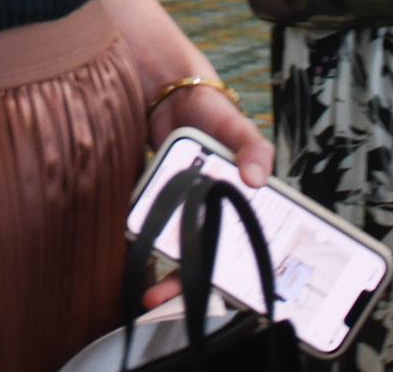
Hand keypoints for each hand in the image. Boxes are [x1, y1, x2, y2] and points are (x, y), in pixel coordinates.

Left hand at [141, 83, 274, 309]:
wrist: (169, 90)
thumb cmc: (212, 111)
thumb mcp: (238, 125)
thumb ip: (253, 147)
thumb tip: (257, 178)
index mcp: (240, 199)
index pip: (244, 244)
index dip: (238, 274)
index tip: (228, 294)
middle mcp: (212, 208)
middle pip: (207, 257)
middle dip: (191, 284)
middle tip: (170, 301)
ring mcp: (183, 205)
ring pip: (178, 248)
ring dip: (166, 275)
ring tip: (150, 295)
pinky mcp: (157, 197)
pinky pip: (153, 225)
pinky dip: (146, 243)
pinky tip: (136, 260)